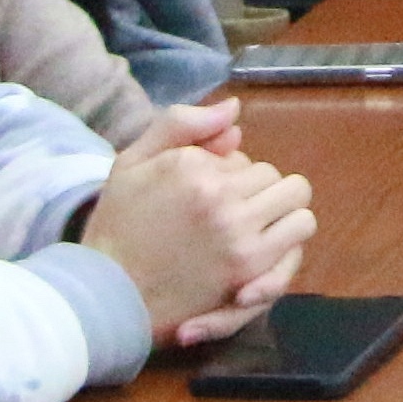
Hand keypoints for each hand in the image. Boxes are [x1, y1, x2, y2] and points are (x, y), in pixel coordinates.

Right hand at [78, 121, 316, 346]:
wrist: (105, 293)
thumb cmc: (117, 226)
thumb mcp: (132, 162)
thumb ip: (181, 125)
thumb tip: (235, 109)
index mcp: (194, 167)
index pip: (246, 158)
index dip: (231, 177)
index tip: (207, 198)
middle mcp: (221, 198)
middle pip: (276, 179)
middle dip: (260, 192)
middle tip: (235, 213)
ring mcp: (239, 236)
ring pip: (297, 206)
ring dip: (282, 214)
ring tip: (255, 229)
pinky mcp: (248, 270)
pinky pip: (295, 239)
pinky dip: (286, 242)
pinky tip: (262, 251)